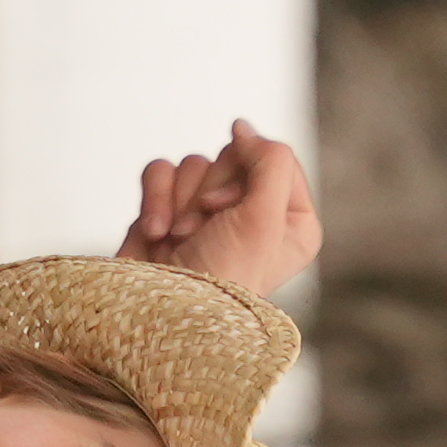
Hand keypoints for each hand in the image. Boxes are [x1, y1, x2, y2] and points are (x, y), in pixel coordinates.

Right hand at [115, 120, 319, 297]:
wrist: (157, 320)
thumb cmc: (219, 280)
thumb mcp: (264, 219)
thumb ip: (270, 160)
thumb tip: (242, 127)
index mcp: (292, 221)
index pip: (275, 158)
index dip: (248, 173)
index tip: (232, 209)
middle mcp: (255, 216)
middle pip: (233, 155)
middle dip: (210, 191)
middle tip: (203, 229)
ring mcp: (207, 215)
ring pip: (195, 164)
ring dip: (180, 201)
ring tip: (178, 241)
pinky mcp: (169, 213)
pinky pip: (161, 171)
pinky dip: (154, 200)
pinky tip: (154, 236)